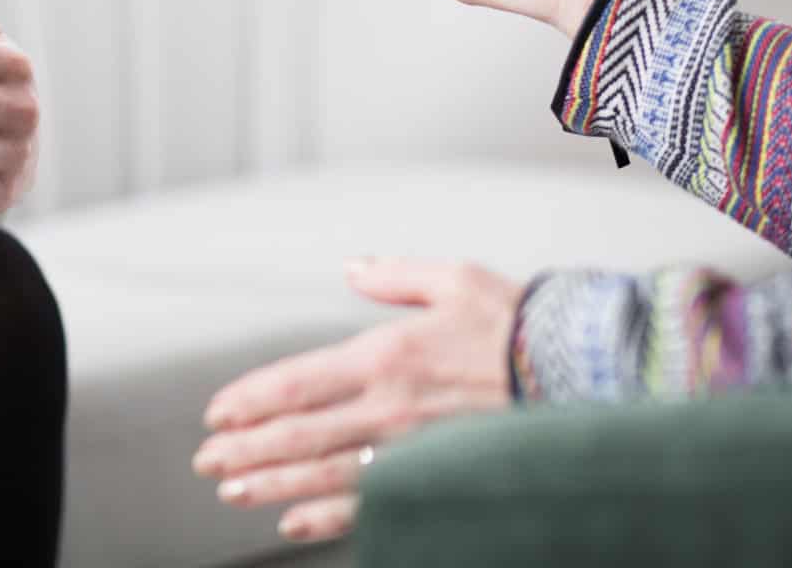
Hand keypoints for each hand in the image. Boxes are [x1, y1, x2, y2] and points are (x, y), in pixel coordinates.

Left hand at [193, 259, 519, 543]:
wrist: (584, 368)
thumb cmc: (517, 321)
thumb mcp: (452, 278)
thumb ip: (393, 277)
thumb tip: (352, 268)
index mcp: (386, 355)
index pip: (299, 381)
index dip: (252, 399)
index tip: (216, 413)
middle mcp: (390, 406)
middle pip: (300, 433)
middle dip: (248, 447)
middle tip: (206, 461)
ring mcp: (412, 449)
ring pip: (326, 474)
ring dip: (273, 483)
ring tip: (232, 491)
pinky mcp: (437, 475)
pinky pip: (374, 504)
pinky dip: (329, 518)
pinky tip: (293, 523)